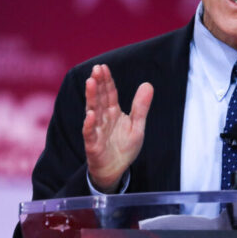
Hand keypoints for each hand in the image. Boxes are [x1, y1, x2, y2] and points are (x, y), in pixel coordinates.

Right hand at [82, 64, 152, 192]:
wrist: (116, 170)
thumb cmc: (124, 148)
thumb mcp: (137, 126)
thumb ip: (141, 106)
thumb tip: (148, 84)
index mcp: (112, 112)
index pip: (109, 93)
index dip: (107, 80)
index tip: (103, 67)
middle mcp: (102, 119)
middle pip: (99, 99)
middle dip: (98, 84)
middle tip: (96, 70)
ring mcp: (96, 131)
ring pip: (92, 111)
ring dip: (91, 98)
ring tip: (91, 83)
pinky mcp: (93, 145)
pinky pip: (90, 134)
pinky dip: (89, 125)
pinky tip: (90, 115)